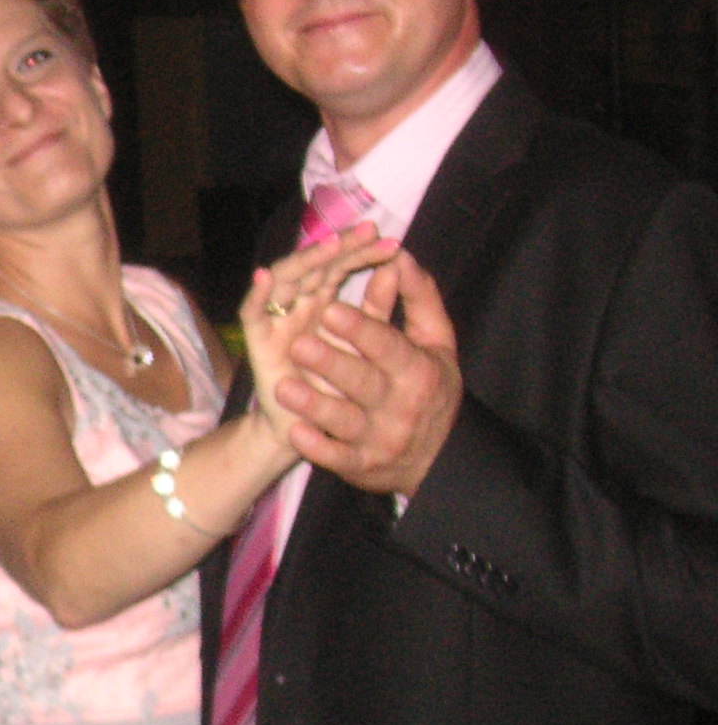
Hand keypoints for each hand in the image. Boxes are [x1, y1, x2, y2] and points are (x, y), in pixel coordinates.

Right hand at [240, 224, 398, 440]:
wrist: (313, 433)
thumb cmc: (341, 388)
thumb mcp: (367, 345)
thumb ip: (378, 307)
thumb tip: (397, 266)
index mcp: (324, 302)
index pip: (342, 267)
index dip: (363, 252)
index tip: (392, 242)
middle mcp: (299, 305)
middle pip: (316, 266)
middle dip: (340, 248)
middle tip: (368, 232)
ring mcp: (277, 320)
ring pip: (285, 280)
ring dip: (303, 260)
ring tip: (328, 245)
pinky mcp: (257, 342)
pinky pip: (252, 313)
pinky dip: (256, 293)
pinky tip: (266, 276)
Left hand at [273, 251, 461, 495]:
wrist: (440, 458)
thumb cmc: (431, 387)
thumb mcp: (435, 344)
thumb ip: (418, 299)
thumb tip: (396, 257)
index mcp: (418, 370)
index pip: (388, 347)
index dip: (360, 329)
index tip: (330, 308)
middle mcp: (401, 405)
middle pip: (363, 382)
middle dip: (331, 363)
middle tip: (298, 345)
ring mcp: (380, 439)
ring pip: (344, 420)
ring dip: (314, 405)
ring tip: (284, 387)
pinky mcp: (362, 467)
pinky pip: (337, 458)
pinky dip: (317, 446)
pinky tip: (295, 431)